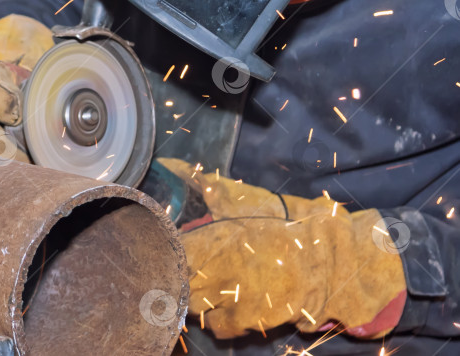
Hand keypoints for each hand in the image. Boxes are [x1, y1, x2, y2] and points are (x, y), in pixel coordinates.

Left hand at [157, 158, 406, 339]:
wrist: (328, 255)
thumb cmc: (281, 220)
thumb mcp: (241, 197)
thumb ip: (202, 183)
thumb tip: (170, 163)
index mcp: (208, 242)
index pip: (167, 256)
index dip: (162, 254)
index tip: (163, 250)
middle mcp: (214, 274)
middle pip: (176, 285)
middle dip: (178, 277)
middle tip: (187, 268)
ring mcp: (231, 300)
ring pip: (194, 307)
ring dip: (196, 298)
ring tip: (210, 284)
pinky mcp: (248, 320)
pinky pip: (219, 326)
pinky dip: (220, 318)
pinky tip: (228, 302)